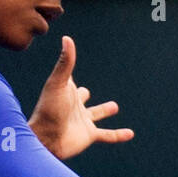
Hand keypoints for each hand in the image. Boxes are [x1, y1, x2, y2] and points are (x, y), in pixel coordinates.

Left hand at [27, 36, 134, 160]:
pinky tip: (130, 134)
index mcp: (66, 91)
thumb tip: (67, 38)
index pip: (69, 77)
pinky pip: (108, 135)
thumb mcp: (59, 82)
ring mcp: (82, 120)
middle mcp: (74, 105)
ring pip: (97, 114)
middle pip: (81, 97)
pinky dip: (119, 135)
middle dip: (83, 94)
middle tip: (84, 92)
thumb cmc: (49, 109)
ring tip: (114, 106)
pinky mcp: (89, 135)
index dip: (68, 70)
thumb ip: (65, 62)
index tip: (67, 60)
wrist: (47, 138)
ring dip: (104, 111)